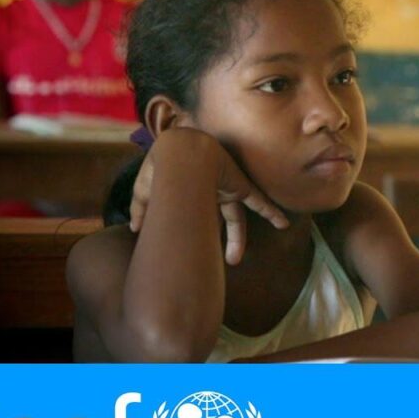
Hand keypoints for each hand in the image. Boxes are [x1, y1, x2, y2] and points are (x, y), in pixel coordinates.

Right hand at [128, 129, 288, 264]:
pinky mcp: (240, 186)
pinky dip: (272, 212)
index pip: (200, 217)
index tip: (194, 251)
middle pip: (223, 220)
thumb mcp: (144, 192)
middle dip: (225, 241)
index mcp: (192, 192)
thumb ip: (140, 209)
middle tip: (227, 263)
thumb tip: (135, 229)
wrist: (177, 153)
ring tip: (235, 260)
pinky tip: (284, 224)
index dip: (198, 234)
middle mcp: (211, 191)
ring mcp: (227, 188)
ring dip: (238, 239)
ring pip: (237, 217)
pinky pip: (260, 201)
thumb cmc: (158, 170)